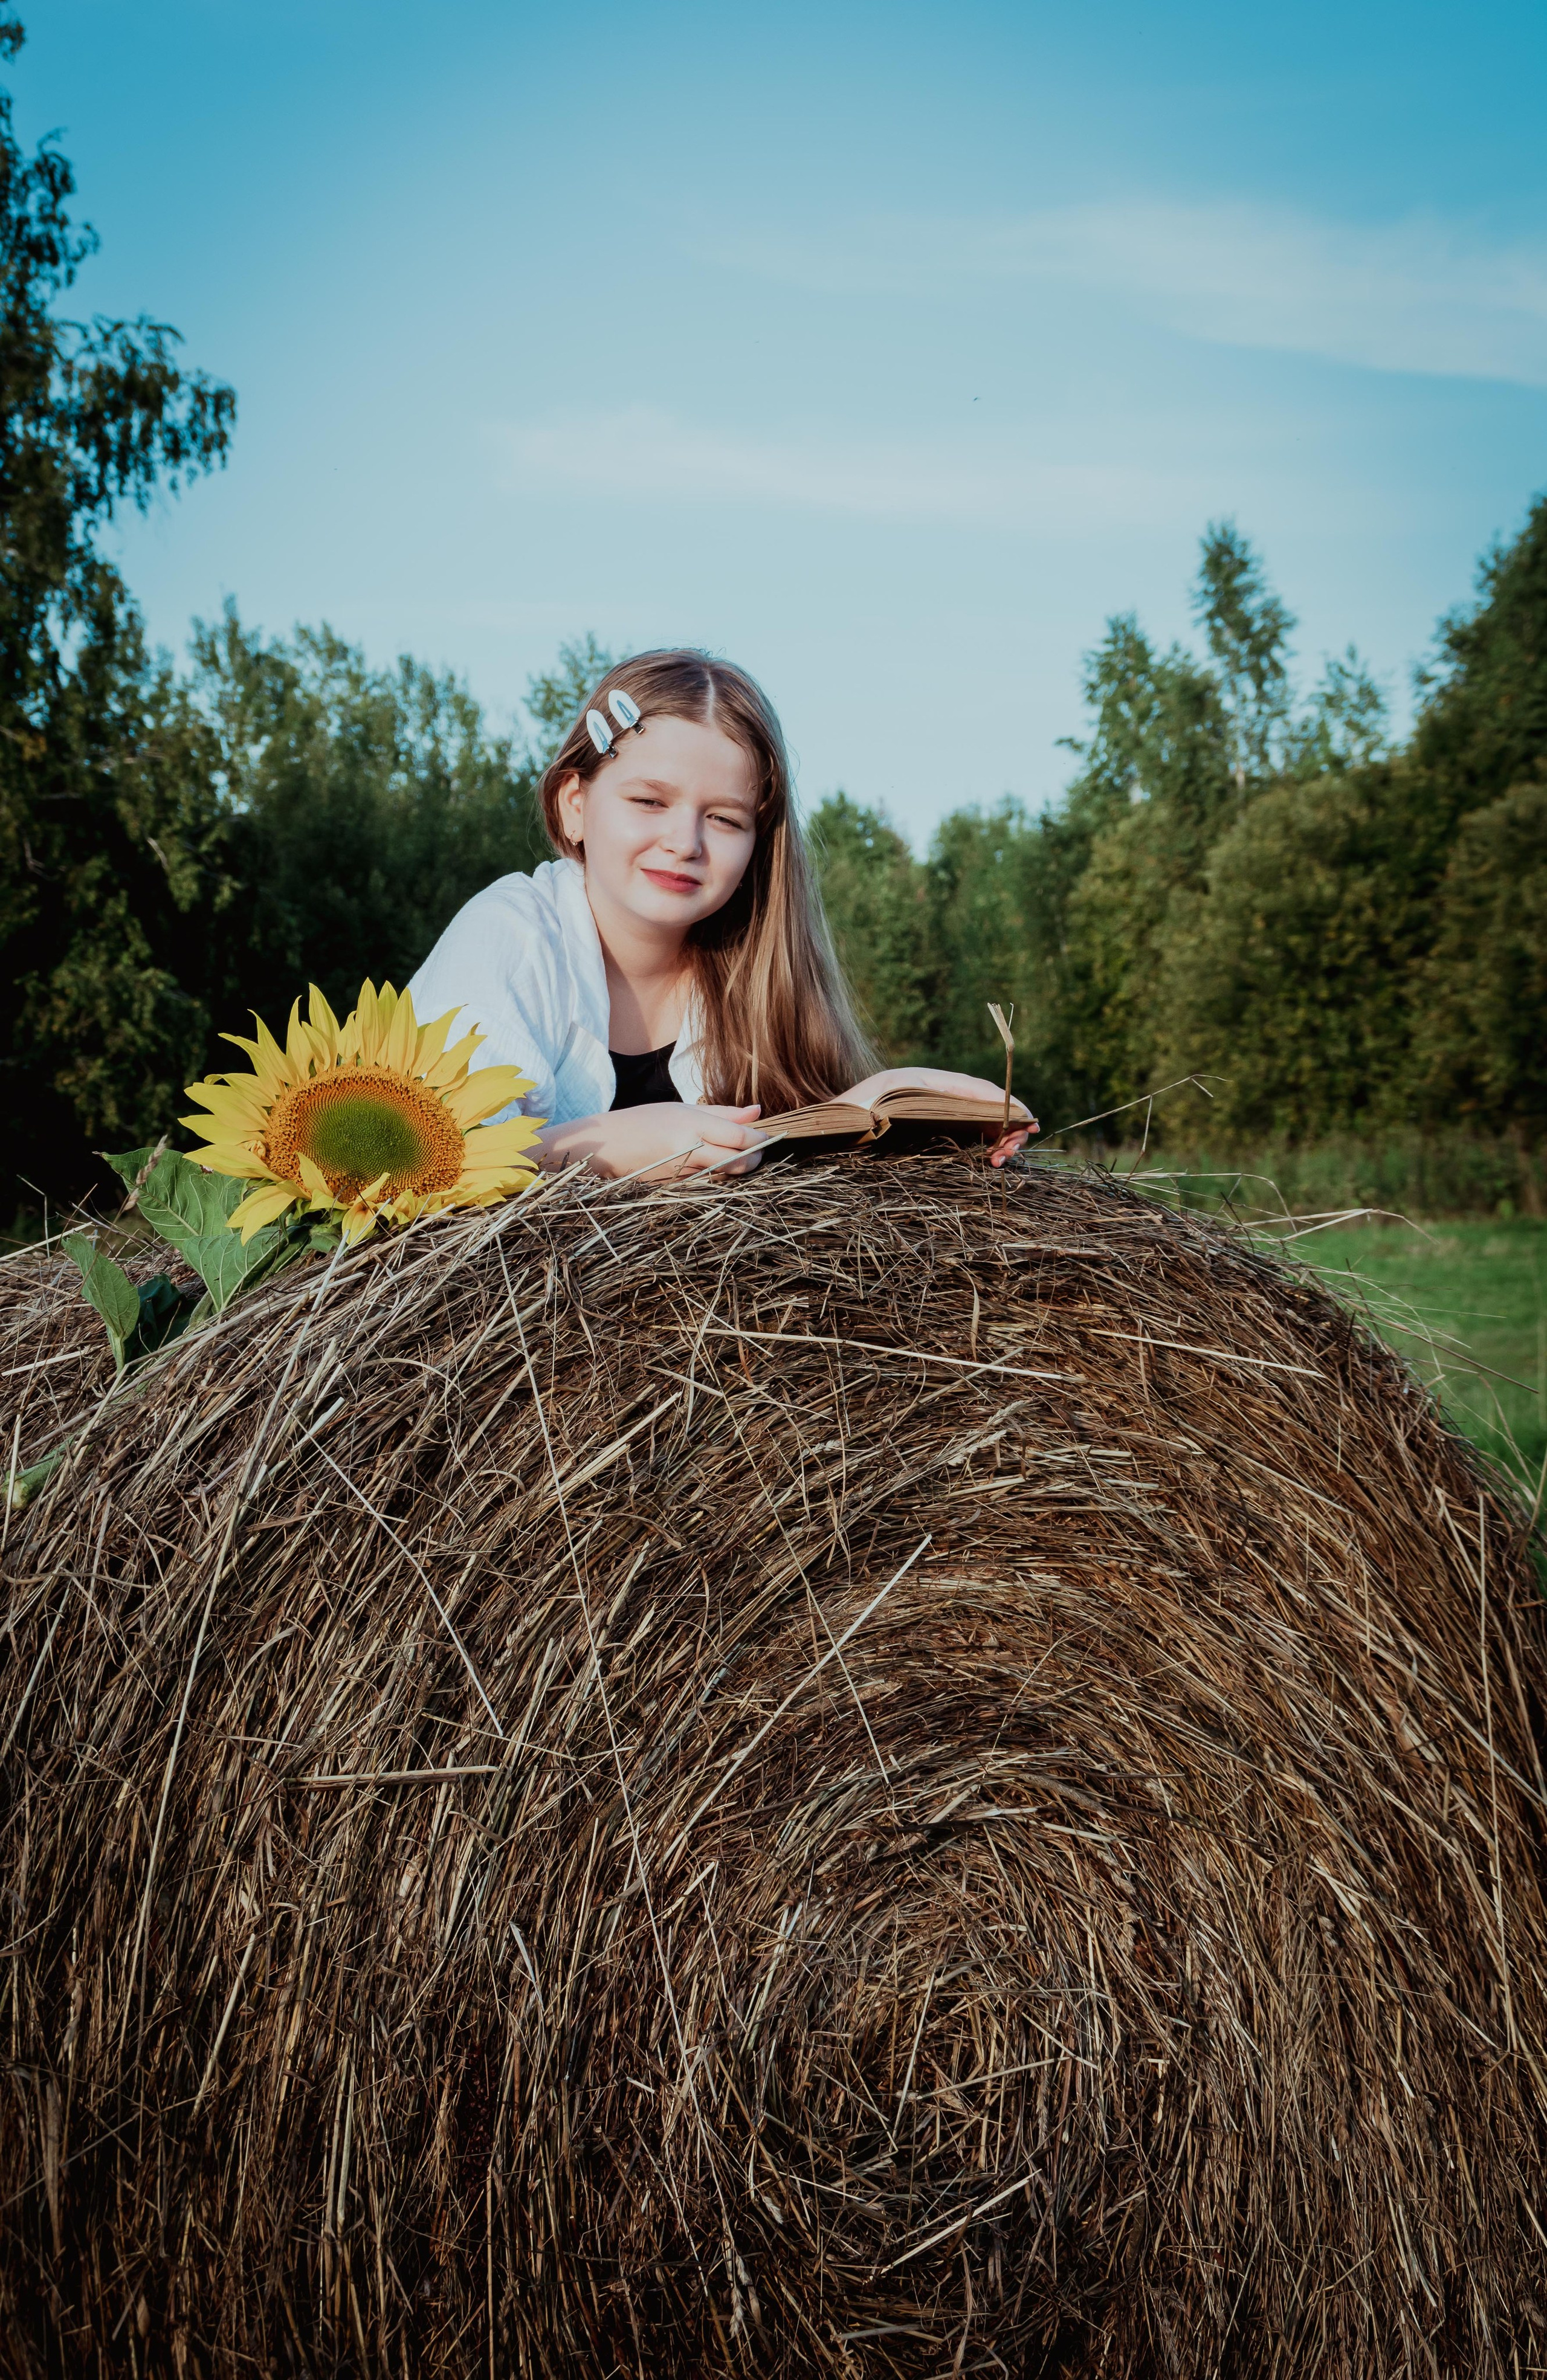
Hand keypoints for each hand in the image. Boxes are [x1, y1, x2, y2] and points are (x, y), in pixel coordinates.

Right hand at [538, 1103, 767, 1181]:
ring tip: (739, 1157)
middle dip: (756, 1158)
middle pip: (740, 1161)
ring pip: (727, 1174)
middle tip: (759, 1152)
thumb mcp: (682, 1109)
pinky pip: (709, 1182)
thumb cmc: (645, 1121)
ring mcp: (684, 1172)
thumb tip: (757, 1111)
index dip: (760, 1138)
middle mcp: (690, 1150)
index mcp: (692, 1125)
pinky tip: (715, 1166)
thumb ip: (723, 1113)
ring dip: (739, 1168)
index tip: (767, 1135)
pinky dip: (719, 1176)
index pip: (741, 1137)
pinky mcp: (678, 1187)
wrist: (608, 1147)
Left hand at [839, 1067, 1037, 1166]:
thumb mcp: (881, 1100)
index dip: (1006, 1103)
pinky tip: (989, 1160)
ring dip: (996, 1139)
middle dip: (1006, 1126)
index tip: (1028, 1120)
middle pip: (982, 1105)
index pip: (976, 1088)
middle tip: (1012, 1152)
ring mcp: (930, 1113)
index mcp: (922, 1081)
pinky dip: (981, 1146)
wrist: (820, 1133)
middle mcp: (930, 1094)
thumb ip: (927, 1098)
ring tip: (1000, 1160)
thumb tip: (979, 1105)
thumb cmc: (845, 1116)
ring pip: (977, 1122)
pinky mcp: (926, 1132)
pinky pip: (963, 1135)